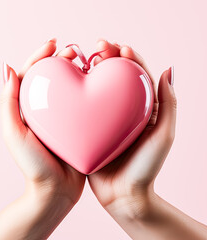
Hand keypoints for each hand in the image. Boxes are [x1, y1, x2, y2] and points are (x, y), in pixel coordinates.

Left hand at [0, 38, 85, 238]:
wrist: (55, 190)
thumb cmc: (34, 166)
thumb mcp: (14, 133)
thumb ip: (8, 102)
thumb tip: (7, 68)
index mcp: (30, 108)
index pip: (33, 74)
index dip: (41, 56)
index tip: (54, 44)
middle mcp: (48, 109)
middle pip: (54, 77)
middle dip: (62, 59)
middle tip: (74, 51)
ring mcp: (65, 116)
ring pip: (71, 87)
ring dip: (78, 70)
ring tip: (87, 60)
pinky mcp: (80, 125)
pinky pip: (84, 102)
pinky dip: (90, 89)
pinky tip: (97, 81)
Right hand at [88, 39, 176, 218]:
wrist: (124, 195)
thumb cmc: (146, 167)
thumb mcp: (164, 135)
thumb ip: (168, 103)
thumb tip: (168, 70)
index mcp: (141, 109)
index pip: (137, 76)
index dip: (130, 59)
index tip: (120, 48)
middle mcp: (121, 109)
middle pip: (116, 77)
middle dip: (109, 58)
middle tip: (99, 46)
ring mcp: (104, 118)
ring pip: (98, 88)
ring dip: (92, 70)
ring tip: (84, 58)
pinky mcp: (89, 127)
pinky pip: (84, 105)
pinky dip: (79, 91)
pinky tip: (72, 81)